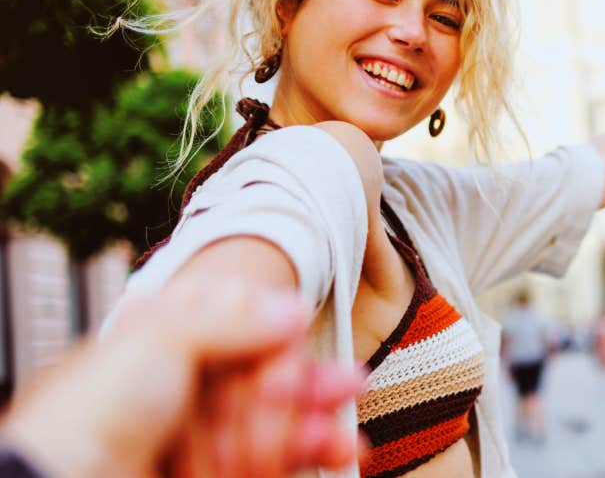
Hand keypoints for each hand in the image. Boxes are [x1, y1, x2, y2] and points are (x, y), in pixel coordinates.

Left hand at [0, 279, 361, 477]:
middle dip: (311, 384)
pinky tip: (336, 450)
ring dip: (317, 426)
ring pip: (276, 425)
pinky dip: (308, 454)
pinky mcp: (209, 474)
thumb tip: (290, 307)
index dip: (281, 339)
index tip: (299, 342)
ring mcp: (197, 438)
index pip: (245, 330)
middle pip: (267, 379)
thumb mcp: (161, 337)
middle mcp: (183, 389)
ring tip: (347, 437)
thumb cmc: (92, 411)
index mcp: (165, 341)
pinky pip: (274, 462)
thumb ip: (233, 319)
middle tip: (344, 386)